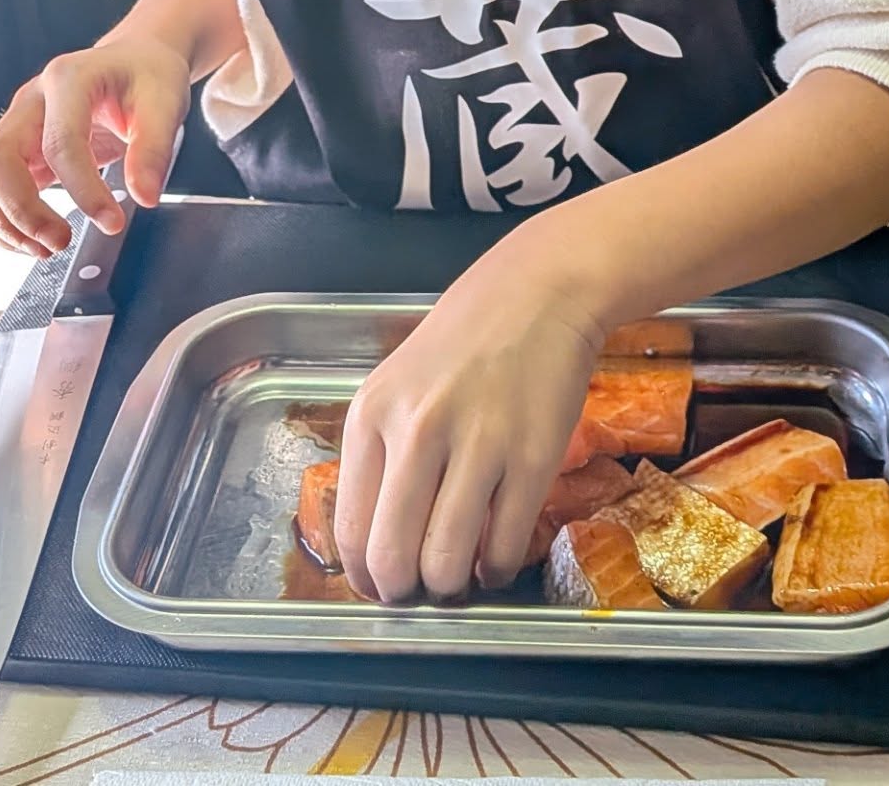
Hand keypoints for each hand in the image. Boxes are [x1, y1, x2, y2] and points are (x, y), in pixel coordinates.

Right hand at [0, 36, 190, 256]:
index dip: (83, 190)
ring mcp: (18, 124)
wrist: (134, 61)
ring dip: (3, 220)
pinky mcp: (19, 149)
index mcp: (68, 79)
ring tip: (45, 249)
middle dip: (22, 210)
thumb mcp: (166, 104)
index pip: (60, 143)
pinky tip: (30, 242)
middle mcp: (31, 100)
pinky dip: (0, 220)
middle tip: (60, 243)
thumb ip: (154, 149)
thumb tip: (143, 197)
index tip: (112, 222)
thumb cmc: (147, 77)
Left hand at [335, 248, 605, 602]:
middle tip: (420, 592)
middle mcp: (418, 433)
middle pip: (395, 557)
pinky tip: (494, 558)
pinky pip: (504, 543)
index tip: (383, 585)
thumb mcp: (397, 386)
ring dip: (452, 586)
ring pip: (449, 561)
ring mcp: (478, 446)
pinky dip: (496, 567)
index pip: (352, 530)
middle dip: (406, 592)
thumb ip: (381, 454)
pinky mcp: (533, 457)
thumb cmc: (463, 343)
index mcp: (371, 416)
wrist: (536, 296)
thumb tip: (379, 542)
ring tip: (459, 579)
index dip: (367, 576)